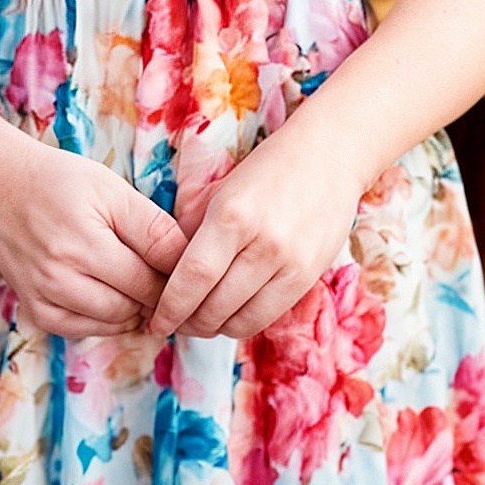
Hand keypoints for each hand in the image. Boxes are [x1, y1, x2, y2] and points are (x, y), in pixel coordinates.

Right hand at [0, 128, 185, 341]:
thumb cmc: (58, 180)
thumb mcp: (111, 189)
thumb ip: (152, 227)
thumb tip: (189, 263)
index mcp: (85, 242)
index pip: (151, 280)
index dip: (177, 275)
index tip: (190, 264)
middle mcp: (61, 278)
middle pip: (135, 306)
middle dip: (159, 293)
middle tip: (168, 272)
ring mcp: (46, 300)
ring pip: (114, 323)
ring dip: (136, 308)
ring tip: (142, 279)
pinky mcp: (36, 312)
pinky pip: (87, 330)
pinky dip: (108, 318)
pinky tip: (113, 292)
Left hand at [149, 121, 366, 340]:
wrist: (329, 155)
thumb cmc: (266, 170)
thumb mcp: (219, 191)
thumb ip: (191, 232)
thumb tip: (165, 277)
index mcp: (233, 214)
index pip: (193, 277)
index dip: (171, 307)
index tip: (156, 320)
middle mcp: (264, 242)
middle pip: (214, 306)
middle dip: (188, 322)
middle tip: (174, 321)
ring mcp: (291, 263)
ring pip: (241, 320)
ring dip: (214, 329)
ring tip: (200, 320)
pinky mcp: (309, 277)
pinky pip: (267, 316)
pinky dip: (243, 322)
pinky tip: (230, 313)